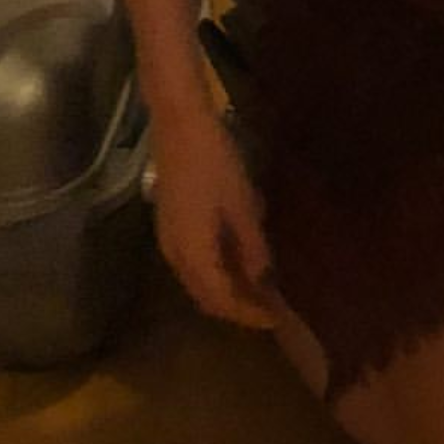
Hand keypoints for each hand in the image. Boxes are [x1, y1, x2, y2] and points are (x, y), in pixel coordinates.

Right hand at [151, 108, 281, 329]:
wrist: (179, 124)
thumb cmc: (215, 162)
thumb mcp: (241, 204)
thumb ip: (252, 247)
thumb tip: (263, 280)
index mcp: (194, 255)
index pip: (221, 300)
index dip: (247, 313)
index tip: (274, 319)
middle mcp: (175, 256)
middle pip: (205, 296)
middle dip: (236, 306)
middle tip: (267, 306)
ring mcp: (168, 240)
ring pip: (197, 280)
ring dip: (224, 289)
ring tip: (256, 285)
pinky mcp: (169, 225)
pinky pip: (192, 263)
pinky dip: (214, 270)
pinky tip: (235, 257)